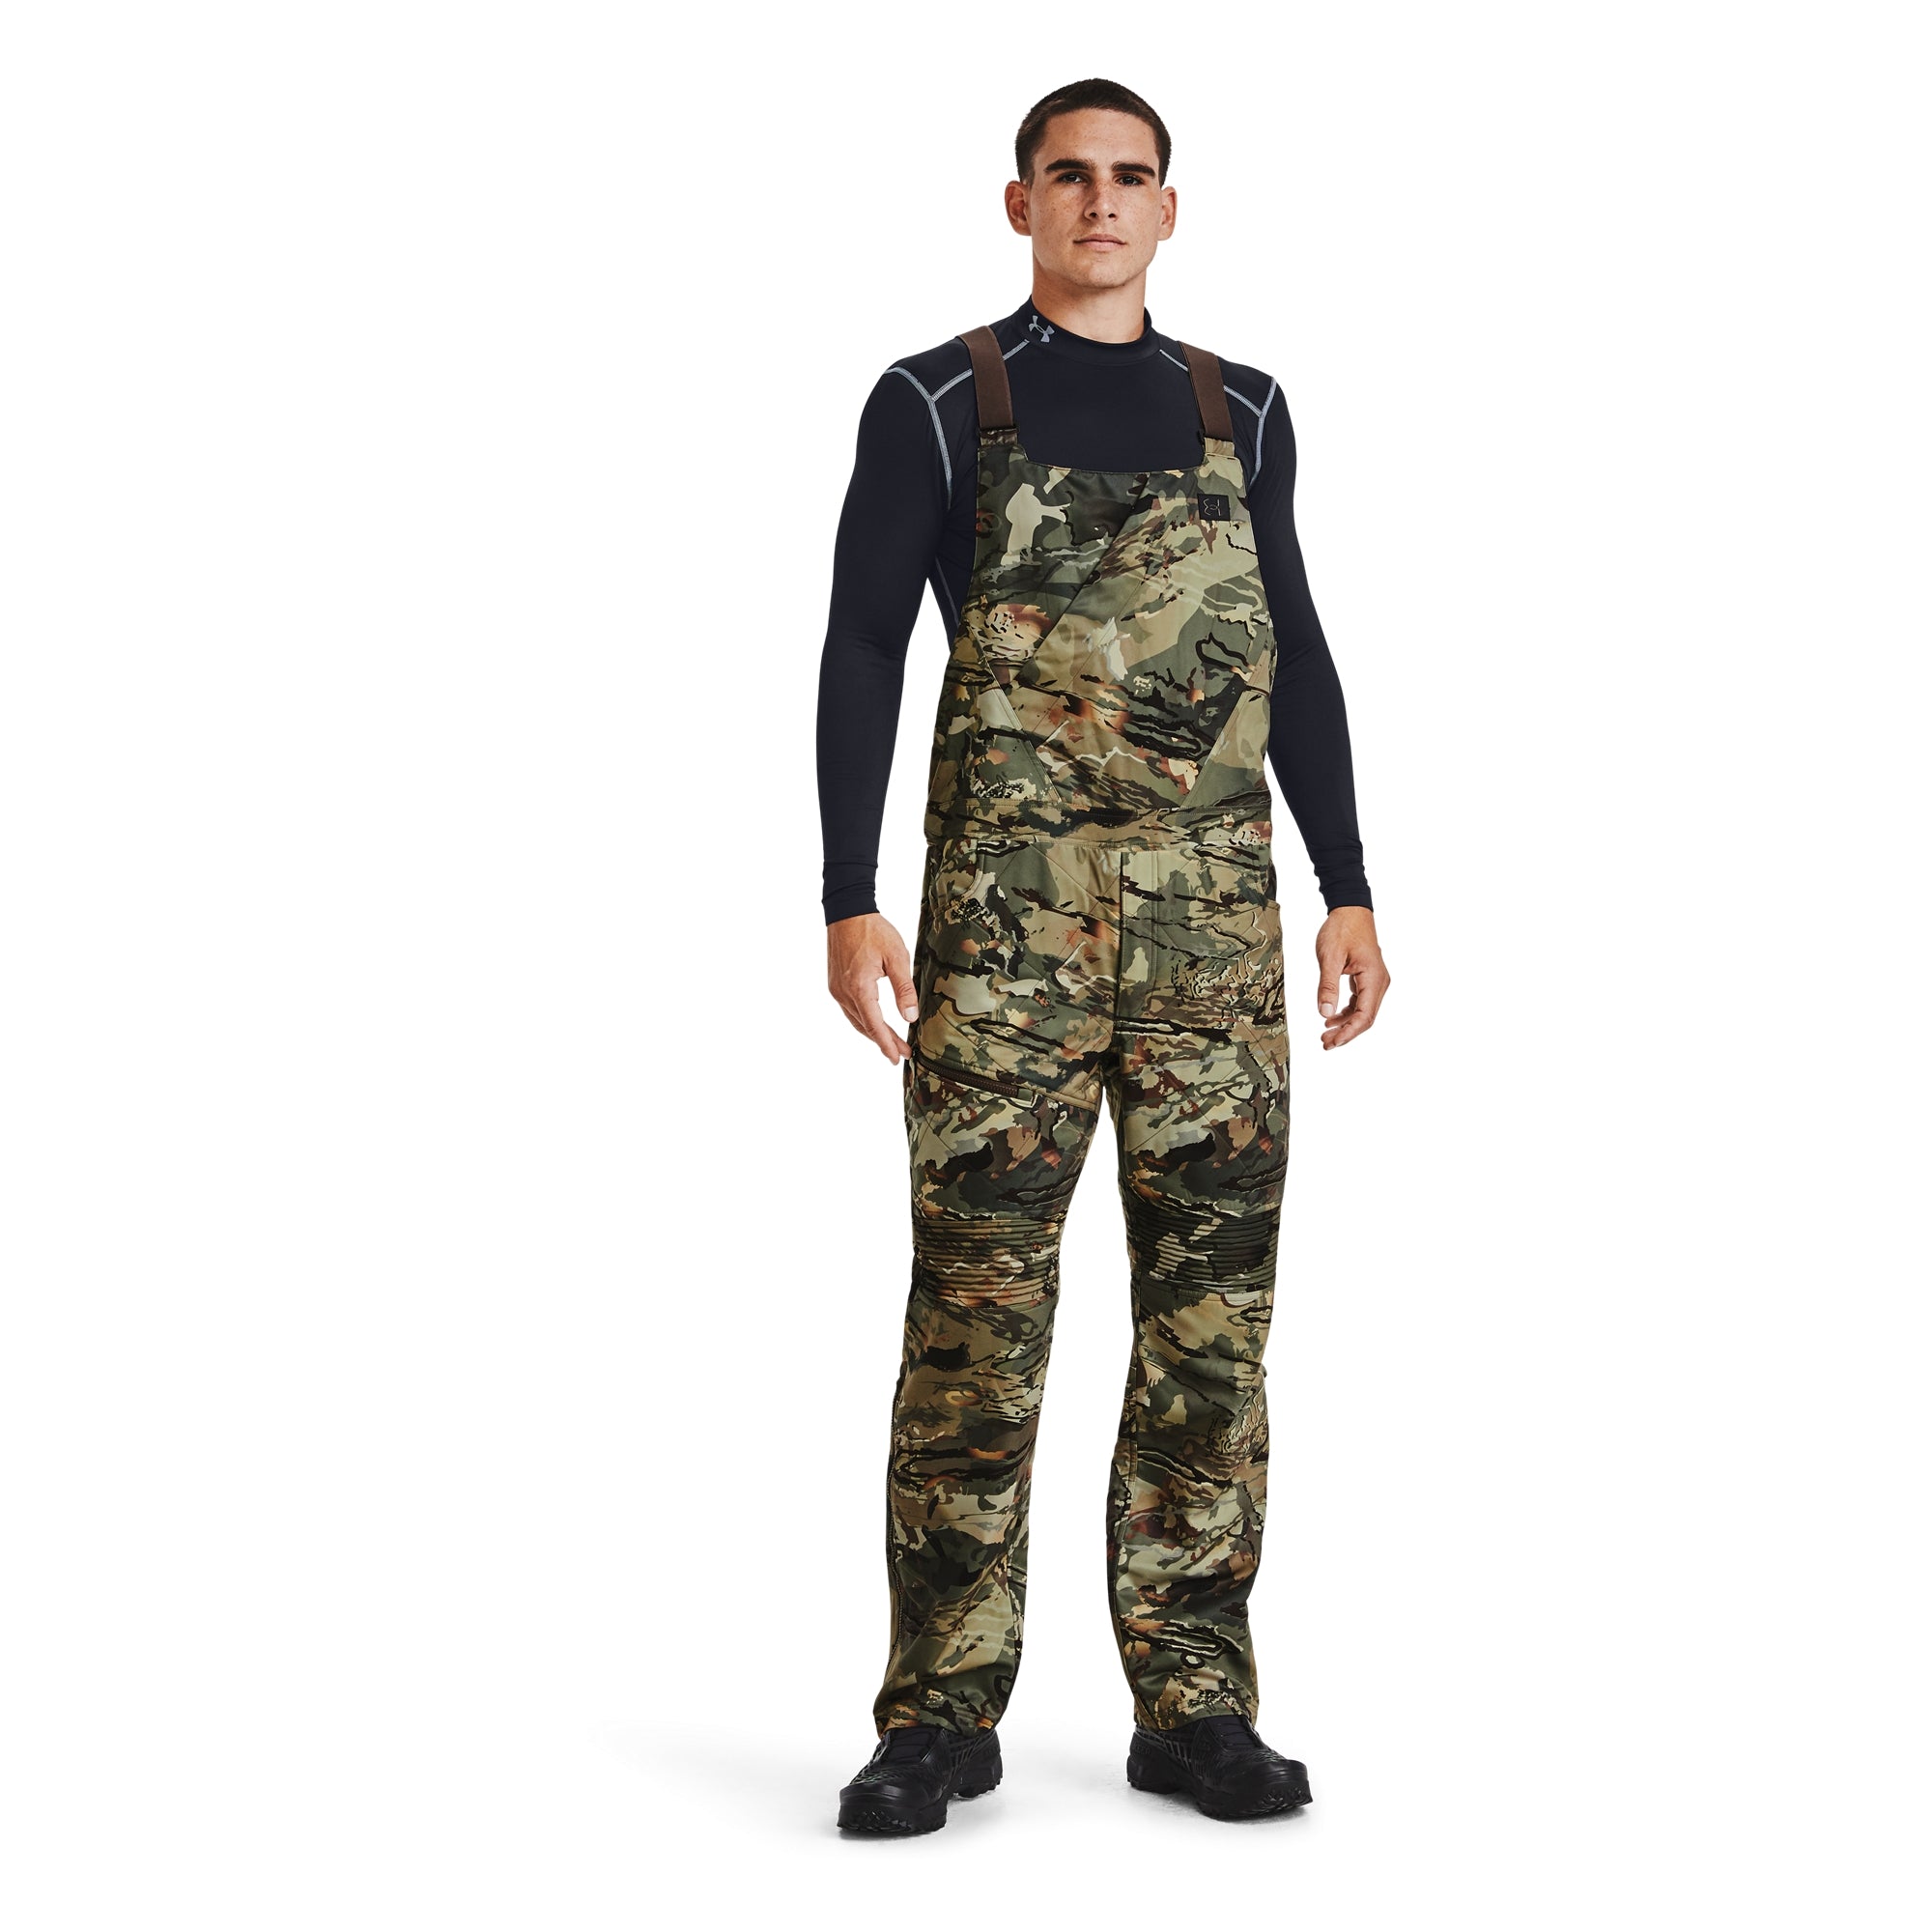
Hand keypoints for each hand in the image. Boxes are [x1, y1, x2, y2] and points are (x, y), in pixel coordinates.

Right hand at [828, 913, 917, 1063]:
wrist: (847, 912)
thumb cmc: (872, 930)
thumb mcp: (896, 957)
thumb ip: (904, 989)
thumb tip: (910, 1016)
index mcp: (859, 988)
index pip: (875, 1025)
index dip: (888, 1044)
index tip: (898, 1058)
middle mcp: (843, 993)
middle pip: (865, 1027)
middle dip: (884, 1042)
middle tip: (901, 1053)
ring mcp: (836, 989)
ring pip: (855, 1020)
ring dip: (873, 1032)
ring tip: (891, 1041)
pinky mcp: (835, 984)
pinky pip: (849, 1010)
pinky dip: (863, 1020)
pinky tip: (873, 1022)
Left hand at [1315, 906, 1388, 1049]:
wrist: (1350, 910)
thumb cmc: (1341, 929)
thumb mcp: (1329, 957)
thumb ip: (1327, 986)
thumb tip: (1325, 1012)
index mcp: (1373, 977)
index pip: (1365, 1015)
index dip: (1348, 1032)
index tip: (1331, 1041)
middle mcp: (1379, 981)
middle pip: (1366, 1017)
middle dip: (1346, 1033)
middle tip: (1325, 1043)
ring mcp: (1375, 980)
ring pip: (1363, 1011)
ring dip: (1346, 1024)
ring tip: (1326, 1034)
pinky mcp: (1368, 978)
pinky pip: (1360, 1001)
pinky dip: (1347, 1012)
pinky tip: (1331, 1017)